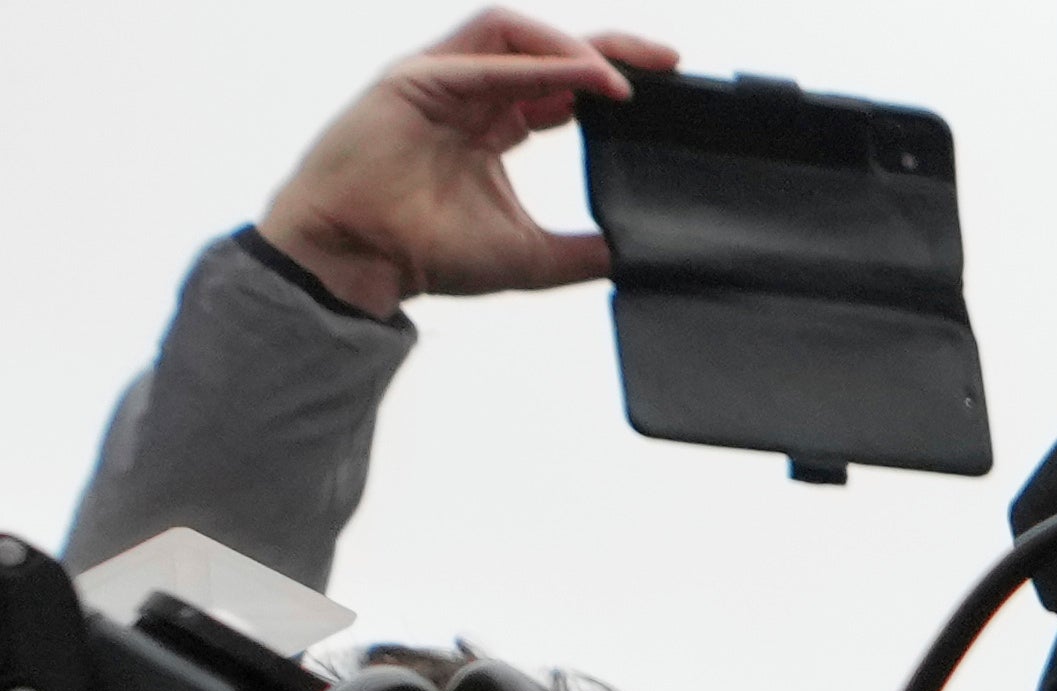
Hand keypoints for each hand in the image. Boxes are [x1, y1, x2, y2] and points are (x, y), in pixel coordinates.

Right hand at [256, 14, 667, 314]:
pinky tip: (589, 79)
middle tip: (668, 61)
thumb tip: (639, 257)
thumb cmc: (424, 252)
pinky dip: (543, 64)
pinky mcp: (415, 77)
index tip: (666, 93)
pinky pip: (488, 57)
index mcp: (491, 123)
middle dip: (608, 46)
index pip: (561, 86)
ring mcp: (439, 78)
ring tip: (626, 77)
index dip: (609, 82)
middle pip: (546, 48)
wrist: (357, 260)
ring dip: (575, 47)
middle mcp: (468, 92)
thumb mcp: (532, 256)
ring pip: (514, 33)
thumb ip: (585, 252)